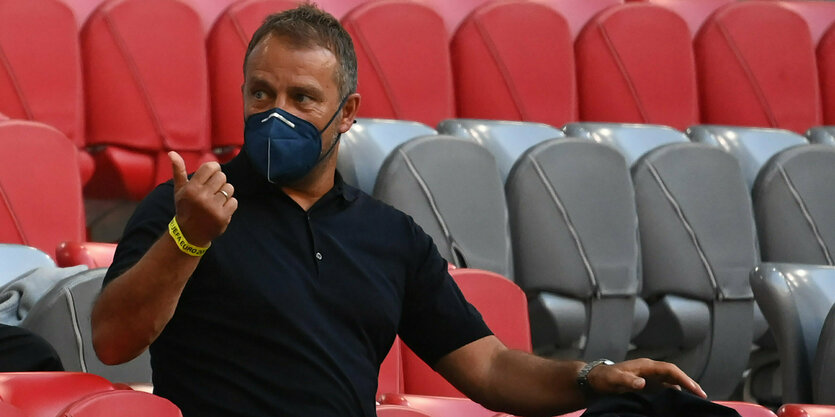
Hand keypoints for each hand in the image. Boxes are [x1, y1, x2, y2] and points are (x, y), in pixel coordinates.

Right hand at [169, 151, 236, 246]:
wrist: (189, 235)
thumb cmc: (185, 208)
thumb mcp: (179, 190)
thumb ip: (178, 171)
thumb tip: (172, 153)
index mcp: (191, 188)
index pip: (211, 167)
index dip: (214, 169)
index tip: (211, 176)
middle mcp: (201, 197)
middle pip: (222, 177)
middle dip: (219, 182)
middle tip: (212, 192)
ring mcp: (212, 207)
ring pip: (229, 188)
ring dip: (225, 193)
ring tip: (215, 201)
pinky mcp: (222, 217)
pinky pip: (234, 202)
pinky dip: (229, 205)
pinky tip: (220, 210)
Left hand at [587, 358, 706, 397]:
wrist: (596, 379)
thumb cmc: (605, 378)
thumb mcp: (614, 379)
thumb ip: (627, 380)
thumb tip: (642, 382)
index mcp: (645, 365)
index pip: (669, 370)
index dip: (683, 378)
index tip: (694, 389)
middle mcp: (650, 369)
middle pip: (674, 374)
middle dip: (689, 383)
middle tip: (702, 396)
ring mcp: (649, 376)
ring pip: (672, 380)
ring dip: (684, 388)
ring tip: (696, 400)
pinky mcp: (647, 384)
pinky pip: (665, 387)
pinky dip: (675, 393)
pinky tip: (680, 403)